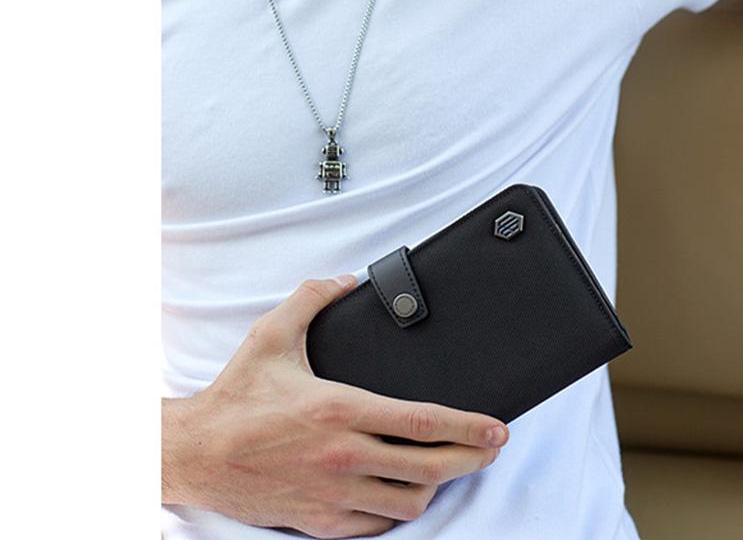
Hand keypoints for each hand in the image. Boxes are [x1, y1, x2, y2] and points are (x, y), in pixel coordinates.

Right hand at [162, 275, 508, 537]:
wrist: (193, 454)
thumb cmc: (236, 396)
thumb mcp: (272, 333)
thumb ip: (313, 298)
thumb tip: (345, 279)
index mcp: (338, 409)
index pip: (421, 421)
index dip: (468, 426)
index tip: (496, 425)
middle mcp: (342, 455)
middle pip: (429, 467)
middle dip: (472, 458)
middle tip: (492, 447)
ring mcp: (332, 494)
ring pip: (408, 503)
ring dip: (437, 486)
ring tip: (451, 466)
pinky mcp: (320, 521)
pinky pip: (377, 524)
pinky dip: (398, 509)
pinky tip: (406, 492)